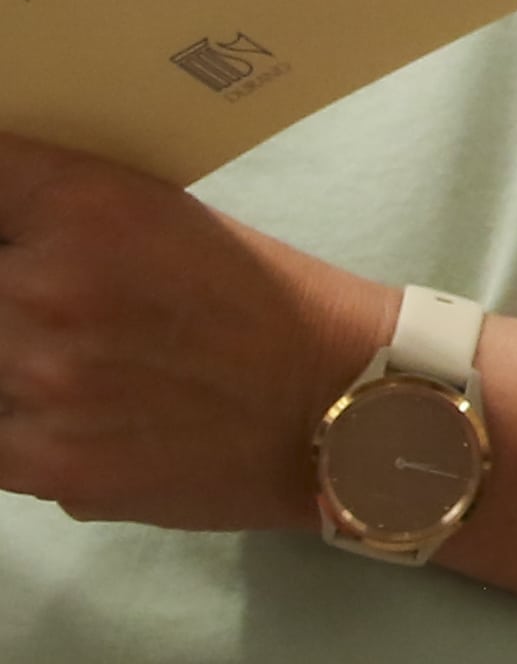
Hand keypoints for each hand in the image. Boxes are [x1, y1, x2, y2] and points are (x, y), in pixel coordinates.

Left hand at [0, 133, 397, 532]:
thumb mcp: (167, 221)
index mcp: (87, 208)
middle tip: (47, 299)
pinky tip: (65, 414)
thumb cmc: (262, 302)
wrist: (336, 405)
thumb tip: (8, 233)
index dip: (1, 201)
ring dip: (10, 356)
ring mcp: (38, 380)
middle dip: (11, 284)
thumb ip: (64, 222)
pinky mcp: (42, 462)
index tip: (13, 217)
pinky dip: (17, 424)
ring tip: (68, 362)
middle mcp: (47, 288)